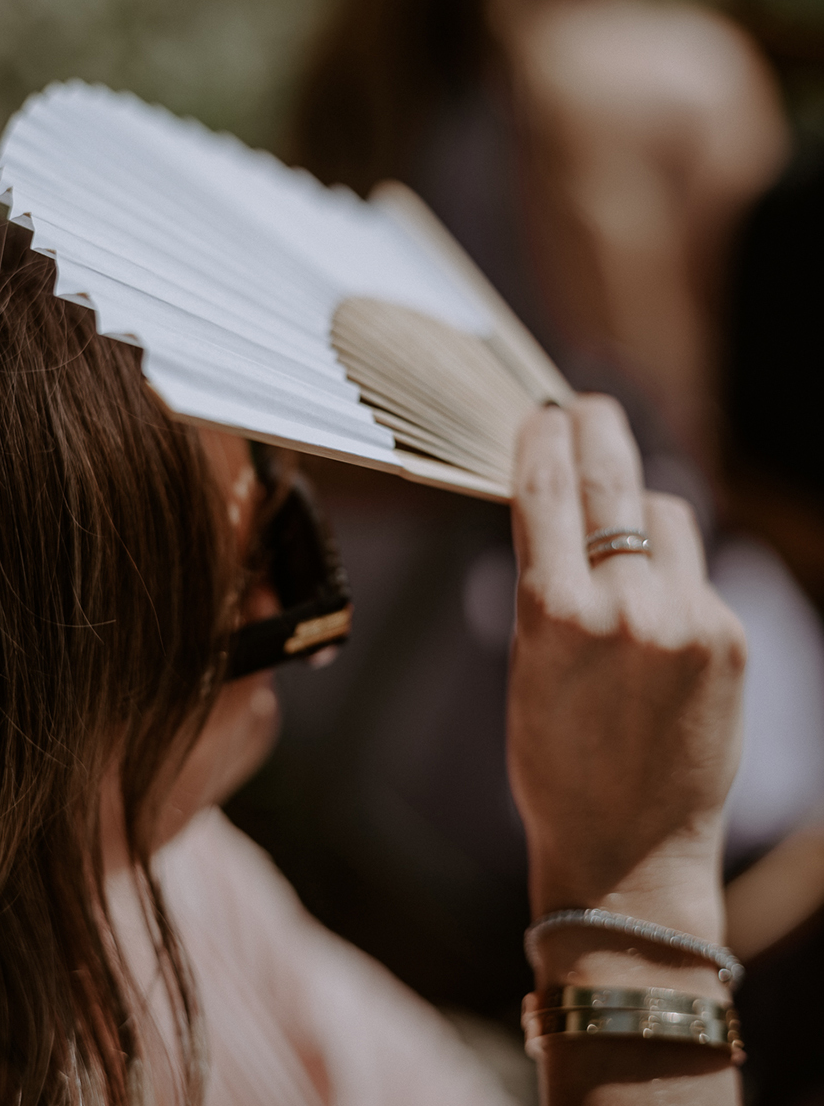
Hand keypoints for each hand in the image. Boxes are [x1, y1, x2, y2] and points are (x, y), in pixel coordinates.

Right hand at [508, 397, 744, 945]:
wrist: (630, 851)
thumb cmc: (553, 764)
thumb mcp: (526, 666)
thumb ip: (548, 584)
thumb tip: (565, 508)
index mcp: (555, 616)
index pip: (549, 491)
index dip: (540, 440)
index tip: (536, 414)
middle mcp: (629, 608)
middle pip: (616, 480)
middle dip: (597, 430)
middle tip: (582, 405)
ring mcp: (690, 620)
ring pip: (668, 515)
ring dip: (638, 506)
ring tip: (616, 517)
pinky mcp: (730, 637)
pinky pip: (696, 569)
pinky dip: (670, 568)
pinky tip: (649, 604)